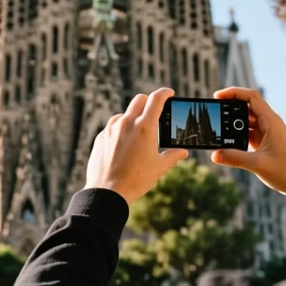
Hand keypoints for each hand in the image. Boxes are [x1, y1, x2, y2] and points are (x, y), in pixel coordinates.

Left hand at [85, 88, 188, 204]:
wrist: (108, 191)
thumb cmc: (136, 180)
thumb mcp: (159, 167)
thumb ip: (173, 156)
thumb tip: (183, 152)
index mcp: (145, 128)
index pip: (156, 99)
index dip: (165, 93)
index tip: (169, 93)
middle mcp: (127, 123)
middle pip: (139, 100)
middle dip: (149, 101)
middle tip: (155, 110)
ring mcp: (111, 129)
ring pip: (124, 113)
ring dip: (133, 116)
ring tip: (139, 131)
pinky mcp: (101, 137)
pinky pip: (113, 126)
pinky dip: (121, 128)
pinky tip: (124, 142)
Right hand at [211, 87, 285, 203]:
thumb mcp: (258, 164)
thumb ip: (235, 158)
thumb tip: (214, 155)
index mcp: (271, 121)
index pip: (251, 97)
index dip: (234, 92)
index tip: (217, 96)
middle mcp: (270, 123)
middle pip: (247, 106)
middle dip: (230, 107)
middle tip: (214, 113)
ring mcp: (268, 133)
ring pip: (247, 121)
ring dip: (233, 123)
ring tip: (218, 128)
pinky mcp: (266, 143)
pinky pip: (249, 133)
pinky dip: (237, 135)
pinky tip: (228, 142)